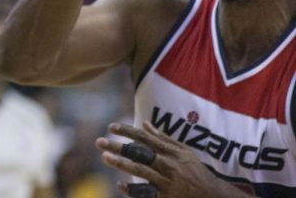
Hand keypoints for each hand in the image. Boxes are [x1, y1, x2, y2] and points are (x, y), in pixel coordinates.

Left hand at [96, 122, 244, 196]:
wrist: (214, 196)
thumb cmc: (197, 172)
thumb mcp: (184, 152)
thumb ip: (164, 139)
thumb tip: (146, 124)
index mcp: (170, 152)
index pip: (144, 138)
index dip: (127, 131)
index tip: (111, 127)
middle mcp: (167, 165)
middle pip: (138, 153)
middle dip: (118, 147)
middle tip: (99, 142)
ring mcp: (166, 183)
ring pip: (140, 172)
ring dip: (121, 165)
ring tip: (105, 158)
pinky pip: (146, 194)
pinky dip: (133, 190)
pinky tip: (120, 185)